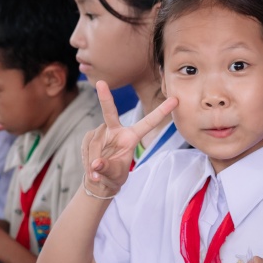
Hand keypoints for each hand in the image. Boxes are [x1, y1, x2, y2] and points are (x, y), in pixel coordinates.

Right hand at [81, 80, 176, 198]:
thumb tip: (96, 164)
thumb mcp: (115, 175)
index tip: (175, 100)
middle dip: (105, 97)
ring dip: (93, 161)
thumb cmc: (114, 175)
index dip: (161, 111)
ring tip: (97, 176)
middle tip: (101, 83)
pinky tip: (91, 169)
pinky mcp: (90, 136)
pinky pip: (87, 147)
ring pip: (95, 144)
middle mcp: (116, 130)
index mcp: (131, 136)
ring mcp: (101, 131)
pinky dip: (88, 160)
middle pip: (110, 112)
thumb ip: (107, 168)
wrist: (99, 179)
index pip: (148, 123)